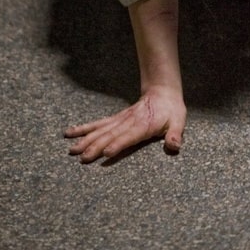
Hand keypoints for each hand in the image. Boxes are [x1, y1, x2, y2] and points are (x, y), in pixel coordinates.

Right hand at [65, 85, 186, 162]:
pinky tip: (71, 132)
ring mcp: (120, 120)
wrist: (162, 93)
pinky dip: (84, 128)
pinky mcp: (115, 119)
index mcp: (143, 125)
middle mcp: (128, 122)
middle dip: (96, 146)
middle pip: (110, 135)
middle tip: (82, 157)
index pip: (129, 136)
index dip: (118, 144)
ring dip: (86, 139)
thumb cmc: (171, 111)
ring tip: (72, 148)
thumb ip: (175, 134)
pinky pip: (98, 124)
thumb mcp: (178, 121)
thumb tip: (175, 146)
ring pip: (100, 129)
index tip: (106, 152)